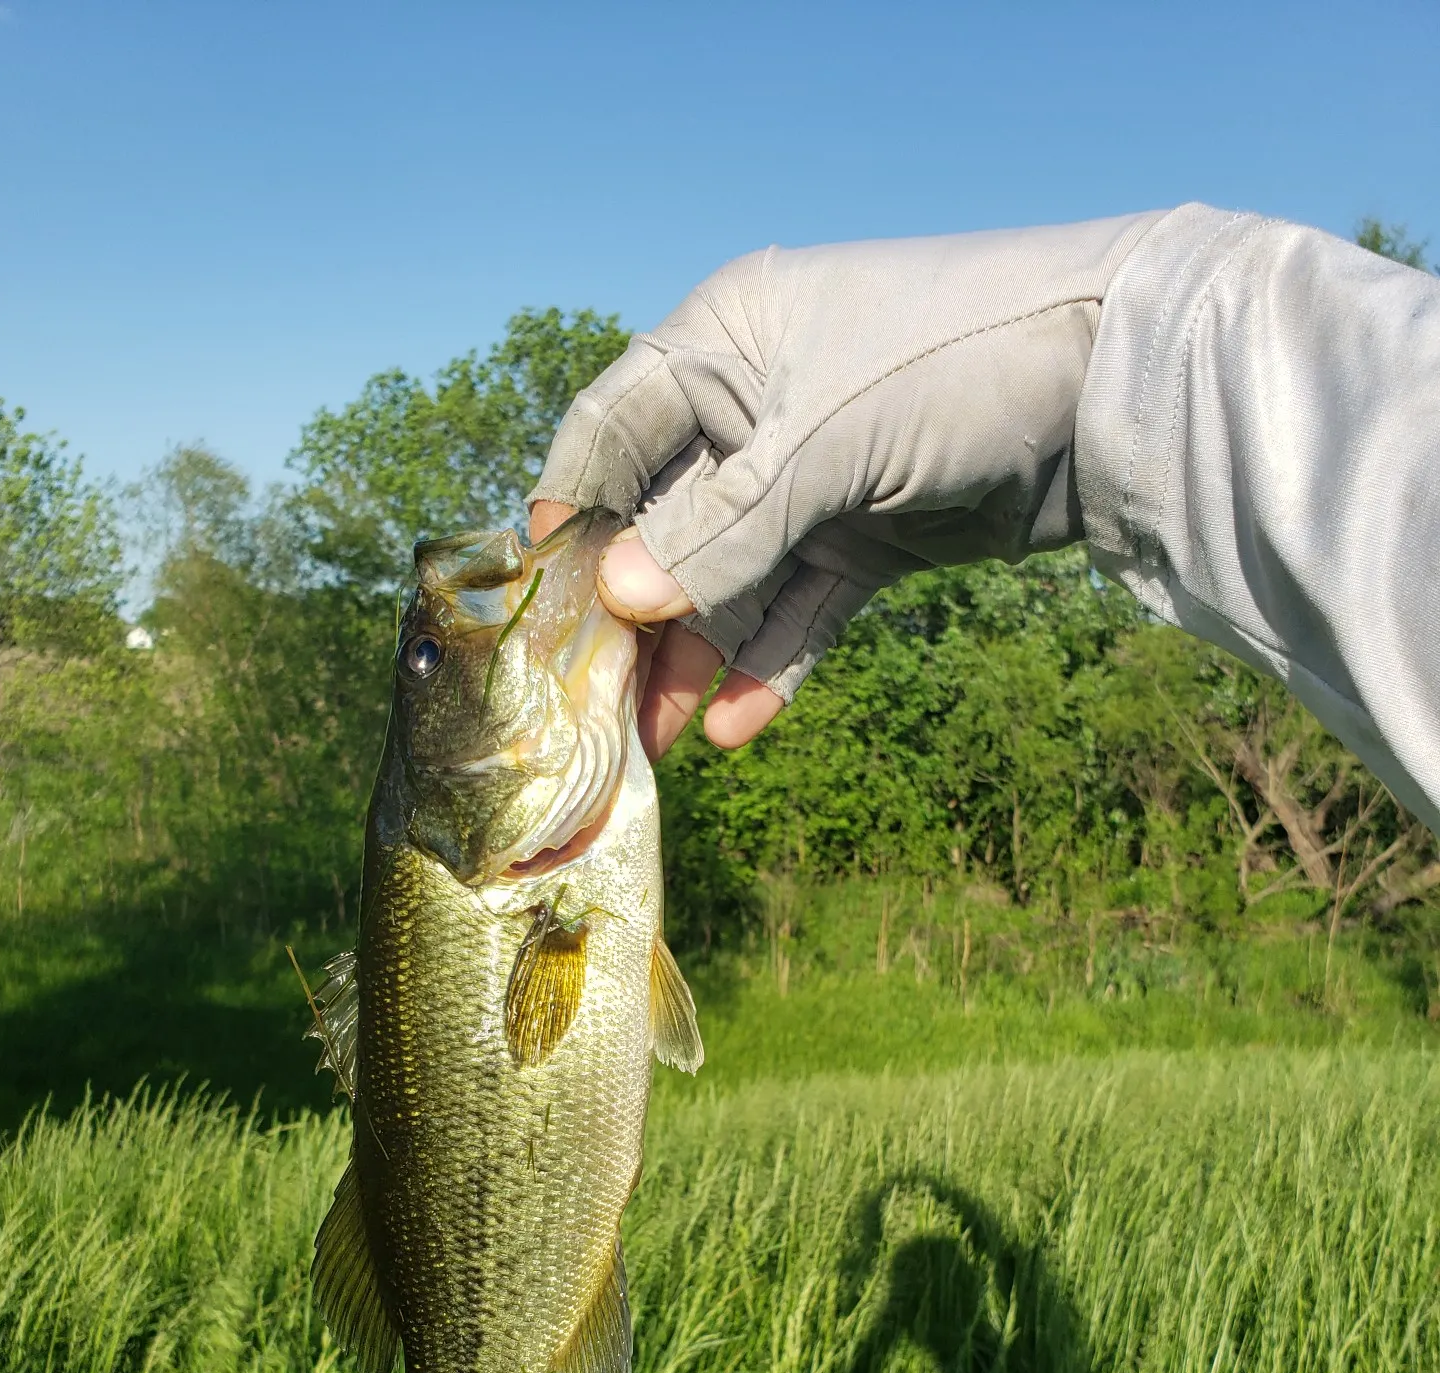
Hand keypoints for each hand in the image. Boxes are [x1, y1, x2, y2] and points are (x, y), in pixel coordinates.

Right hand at [531, 209, 1163, 755]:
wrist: (1119, 388)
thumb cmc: (956, 364)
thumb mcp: (825, 444)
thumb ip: (723, 530)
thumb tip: (622, 603)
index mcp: (721, 342)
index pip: (610, 431)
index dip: (571, 517)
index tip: (541, 608)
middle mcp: (755, 409)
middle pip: (666, 523)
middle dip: (636, 616)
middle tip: (598, 706)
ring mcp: (815, 479)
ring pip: (733, 579)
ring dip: (700, 656)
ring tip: (661, 741)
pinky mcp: (868, 537)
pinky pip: (801, 608)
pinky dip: (773, 663)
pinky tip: (737, 726)